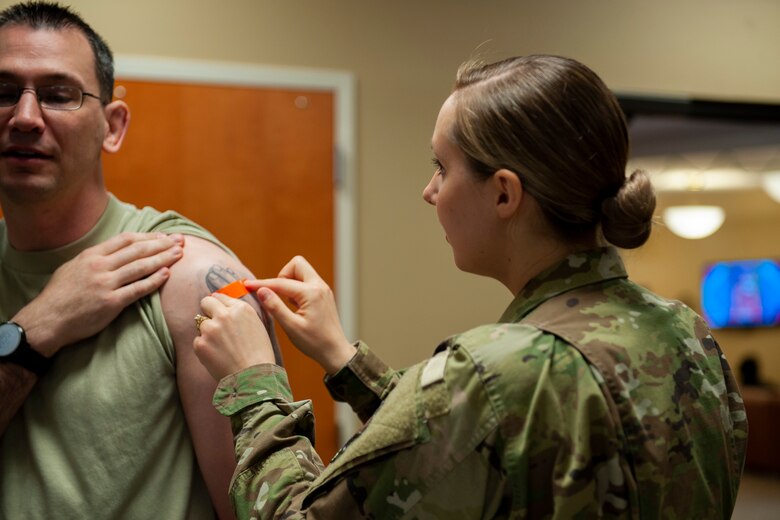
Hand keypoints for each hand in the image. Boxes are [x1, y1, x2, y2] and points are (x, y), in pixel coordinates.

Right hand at [13, 232, 184, 355]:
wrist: (46, 320)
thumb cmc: (59, 295)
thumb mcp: (72, 267)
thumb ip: (94, 258)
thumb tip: (114, 251)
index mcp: (91, 255)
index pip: (126, 240)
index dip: (148, 237)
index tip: (164, 236)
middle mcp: (99, 266)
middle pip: (137, 250)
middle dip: (162, 244)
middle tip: (180, 240)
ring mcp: (105, 284)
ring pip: (140, 267)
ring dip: (163, 259)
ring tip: (179, 254)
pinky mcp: (110, 303)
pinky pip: (137, 289)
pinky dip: (153, 281)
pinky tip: (167, 274)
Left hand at [193, 293, 274, 380]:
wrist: (253, 377)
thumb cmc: (259, 354)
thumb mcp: (257, 325)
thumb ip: (240, 312)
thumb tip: (223, 303)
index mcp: (241, 308)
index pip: (220, 297)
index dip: (219, 305)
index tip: (220, 313)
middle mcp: (224, 315)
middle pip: (206, 302)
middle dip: (208, 311)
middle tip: (216, 326)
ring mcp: (211, 329)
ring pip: (201, 323)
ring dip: (207, 332)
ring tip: (222, 347)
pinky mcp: (200, 344)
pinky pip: (198, 341)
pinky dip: (205, 347)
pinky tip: (218, 356)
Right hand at [246, 256, 354, 374]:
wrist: (336, 352)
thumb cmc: (315, 343)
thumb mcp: (291, 327)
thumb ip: (275, 307)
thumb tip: (261, 290)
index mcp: (311, 293)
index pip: (281, 283)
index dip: (262, 284)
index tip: (247, 285)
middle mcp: (319, 286)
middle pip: (296, 264)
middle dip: (282, 276)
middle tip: (277, 295)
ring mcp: (323, 289)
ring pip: (302, 271)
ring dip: (290, 282)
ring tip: (287, 303)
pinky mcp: (323, 294)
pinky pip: (307, 281)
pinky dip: (297, 288)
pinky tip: (295, 305)